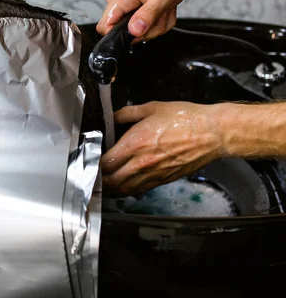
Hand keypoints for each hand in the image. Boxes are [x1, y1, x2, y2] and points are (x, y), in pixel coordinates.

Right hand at [96, 0, 189, 41]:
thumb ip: (149, 14)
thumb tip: (134, 31)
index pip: (104, 26)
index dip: (120, 35)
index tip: (141, 30)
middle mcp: (119, 2)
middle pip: (124, 33)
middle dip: (147, 30)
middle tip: (160, 15)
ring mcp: (124, 7)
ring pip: (136, 33)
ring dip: (155, 26)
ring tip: (163, 10)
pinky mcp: (131, 11)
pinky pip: (142, 29)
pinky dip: (156, 24)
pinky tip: (160, 11)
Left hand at [101, 101, 224, 196]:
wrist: (212, 133)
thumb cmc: (185, 119)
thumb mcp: (151, 108)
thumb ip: (126, 113)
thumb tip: (113, 117)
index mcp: (135, 144)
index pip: (105, 163)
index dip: (93, 165)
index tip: (87, 162)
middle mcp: (141, 163)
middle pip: (111, 180)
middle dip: (98, 180)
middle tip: (89, 177)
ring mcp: (152, 174)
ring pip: (123, 189)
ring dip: (110, 189)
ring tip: (101, 185)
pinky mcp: (163, 180)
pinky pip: (139, 190)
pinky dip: (126, 191)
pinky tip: (121, 188)